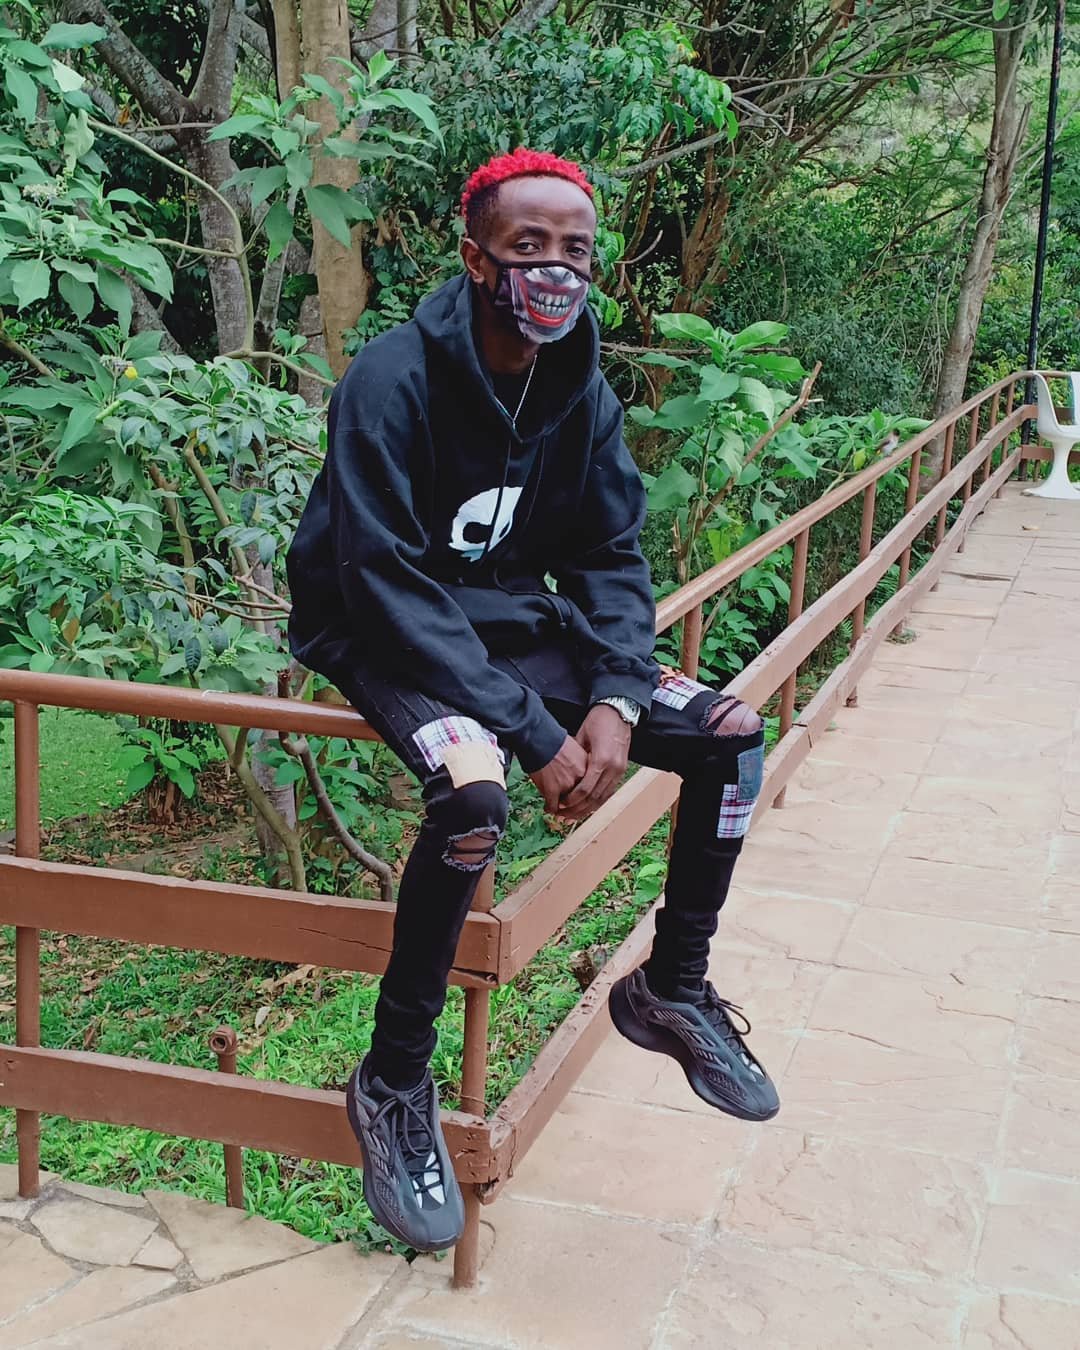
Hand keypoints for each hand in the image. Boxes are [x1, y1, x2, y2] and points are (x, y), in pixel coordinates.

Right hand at [530, 734, 588, 814]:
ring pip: (568, 806)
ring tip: (559, 812)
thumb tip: (582, 776)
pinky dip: (550, 809)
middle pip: (583, 801)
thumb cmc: (556, 741)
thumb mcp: (577, 750)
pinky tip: (548, 808)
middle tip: (572, 814)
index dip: (589, 800)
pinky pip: (553, 806)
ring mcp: (567, 785)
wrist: (540, 738)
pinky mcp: (552, 790)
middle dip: (577, 809)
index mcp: (590, 767)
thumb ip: (582, 764)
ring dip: (564, 812)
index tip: (585, 804)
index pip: (594, 789)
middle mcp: (581, 778)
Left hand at [560, 705, 631, 820]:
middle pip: (594, 798)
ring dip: (588, 808)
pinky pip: (609, 791)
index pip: (585, 789)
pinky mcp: (622, 770)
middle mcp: (613, 768)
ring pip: (603, 797)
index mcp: (601, 759)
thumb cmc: (598, 720)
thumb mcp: (581, 736)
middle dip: (578, 809)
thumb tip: (561, 772)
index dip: (571, 800)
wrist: (619, 711)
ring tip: (573, 815)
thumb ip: (574, 756)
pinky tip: (587, 805)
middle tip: (564, 816)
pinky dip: (597, 800)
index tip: (559, 806)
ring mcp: (620, 770)